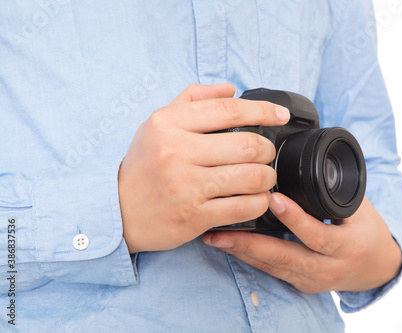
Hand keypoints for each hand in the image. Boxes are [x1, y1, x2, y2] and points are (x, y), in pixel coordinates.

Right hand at [118, 83, 289, 252]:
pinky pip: (244, 208)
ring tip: (263, 178)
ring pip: (251, 177)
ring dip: (267, 178)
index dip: (263, 110)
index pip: (229, 109)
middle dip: (267, 150)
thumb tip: (230, 88)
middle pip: (248, 145)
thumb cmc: (144, 165)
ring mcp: (185, 186)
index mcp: (168, 123)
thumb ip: (193, 99)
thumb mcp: (158, 123)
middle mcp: (176, 152)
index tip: (280, 116)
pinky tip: (255, 199)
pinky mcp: (194, 216)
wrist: (118, 211)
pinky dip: (259, 202)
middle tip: (265, 155)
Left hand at [203, 193, 401, 292]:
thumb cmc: (367, 232)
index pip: (318, 236)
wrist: (377, 267)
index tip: (272, 199)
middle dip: (251, 244)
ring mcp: (313, 280)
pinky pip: (272, 271)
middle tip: (221, 230)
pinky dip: (249, 258)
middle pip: (286, 257)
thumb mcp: (360, 208)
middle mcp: (329, 268)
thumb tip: (313, 164)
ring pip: (273, 266)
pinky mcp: (301, 284)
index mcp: (348, 247)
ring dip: (242, 252)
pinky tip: (230, 246)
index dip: (295, 219)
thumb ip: (334, 193)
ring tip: (216, 237)